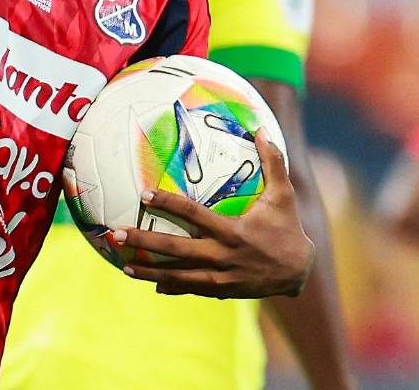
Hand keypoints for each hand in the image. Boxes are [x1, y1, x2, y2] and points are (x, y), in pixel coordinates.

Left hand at [116, 128, 314, 298]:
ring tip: (123, 266)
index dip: (168, 203)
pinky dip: (171, 287)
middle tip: (117, 234)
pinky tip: (150, 283)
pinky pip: (191, 289)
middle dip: (145, 243)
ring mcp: (220, 278)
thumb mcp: (284, 196)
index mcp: (232, 232)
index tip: (143, 195)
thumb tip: (261, 128)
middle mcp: (222, 257)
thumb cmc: (287, 228)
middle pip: (176, 249)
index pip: (193, 214)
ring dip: (150, 272)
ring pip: (179, 277)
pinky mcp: (222, 291)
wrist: (301, 274)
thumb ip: (273, 162)